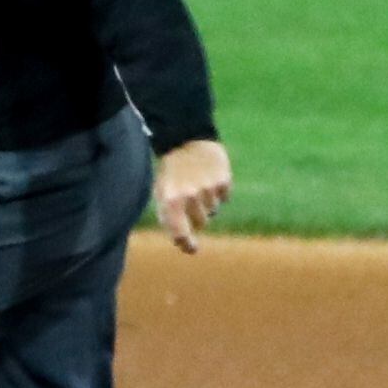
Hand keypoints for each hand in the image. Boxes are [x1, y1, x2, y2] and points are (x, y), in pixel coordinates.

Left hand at [152, 138, 231, 254]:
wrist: (185, 139)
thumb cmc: (172, 172)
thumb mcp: (163, 193)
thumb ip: (171, 218)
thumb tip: (184, 242)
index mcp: (170, 202)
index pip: (181, 234)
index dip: (187, 244)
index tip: (193, 248)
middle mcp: (189, 197)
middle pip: (202, 223)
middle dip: (197, 215)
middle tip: (191, 197)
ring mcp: (207, 188)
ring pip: (214, 210)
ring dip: (208, 202)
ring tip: (198, 183)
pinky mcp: (223, 180)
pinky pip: (225, 197)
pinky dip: (219, 191)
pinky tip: (210, 176)